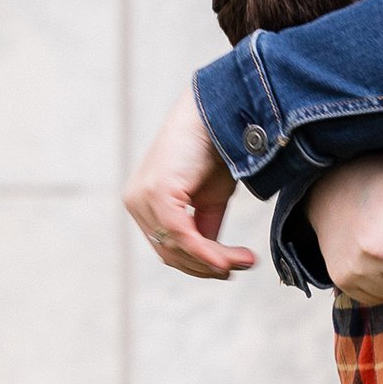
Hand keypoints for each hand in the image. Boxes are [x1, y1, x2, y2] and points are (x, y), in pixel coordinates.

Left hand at [125, 81, 253, 276]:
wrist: (219, 114)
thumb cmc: (215, 150)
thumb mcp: (209, 199)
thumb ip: (203, 227)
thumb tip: (213, 261)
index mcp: (144, 203)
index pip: (168, 249)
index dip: (201, 266)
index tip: (233, 269)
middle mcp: (136, 202)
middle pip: (171, 254)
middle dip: (208, 267)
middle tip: (243, 265)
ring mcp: (141, 198)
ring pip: (177, 249)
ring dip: (214, 261)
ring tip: (245, 260)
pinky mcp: (155, 193)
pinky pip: (181, 236)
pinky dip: (207, 252)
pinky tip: (230, 260)